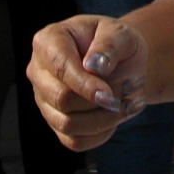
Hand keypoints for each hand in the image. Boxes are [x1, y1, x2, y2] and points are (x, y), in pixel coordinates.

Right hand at [27, 15, 148, 150]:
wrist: (123, 61)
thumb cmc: (118, 42)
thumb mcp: (120, 32)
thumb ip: (109, 44)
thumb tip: (94, 66)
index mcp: (48, 42)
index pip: (61, 68)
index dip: (86, 85)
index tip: (110, 95)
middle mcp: (39, 73)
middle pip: (61, 99)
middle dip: (100, 101)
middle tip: (134, 87)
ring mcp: (45, 101)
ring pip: (68, 125)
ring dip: (106, 118)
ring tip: (133, 101)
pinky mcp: (56, 123)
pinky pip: (76, 141)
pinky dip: (103, 132)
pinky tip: (121, 114)